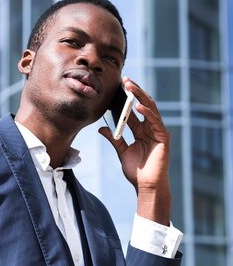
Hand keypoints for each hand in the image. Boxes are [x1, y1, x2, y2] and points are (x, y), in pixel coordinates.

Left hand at [98, 77, 171, 224]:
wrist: (146, 185)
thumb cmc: (136, 171)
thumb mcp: (121, 151)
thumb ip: (114, 138)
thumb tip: (102, 128)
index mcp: (142, 130)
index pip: (134, 110)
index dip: (128, 98)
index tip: (118, 86)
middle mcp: (151, 128)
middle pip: (143, 105)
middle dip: (135, 92)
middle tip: (125, 79)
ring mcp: (158, 132)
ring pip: (150, 109)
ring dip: (140, 97)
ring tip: (130, 86)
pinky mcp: (164, 137)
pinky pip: (155, 121)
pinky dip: (147, 113)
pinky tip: (138, 106)